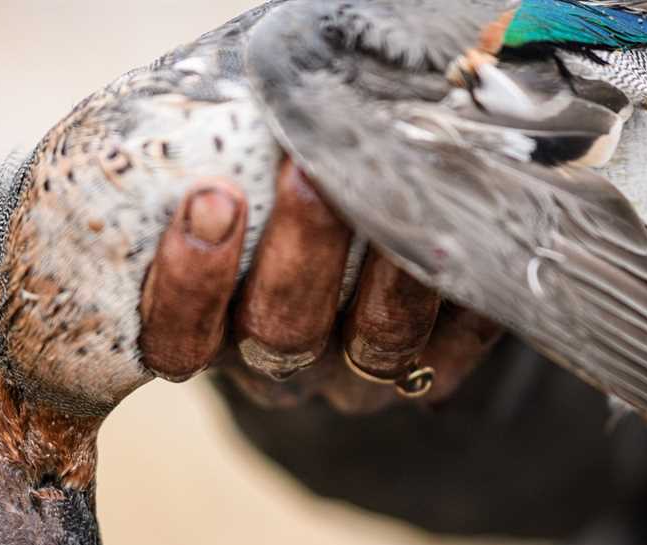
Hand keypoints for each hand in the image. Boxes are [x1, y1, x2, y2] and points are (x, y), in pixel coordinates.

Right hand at [139, 159, 502, 412]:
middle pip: (282, 333)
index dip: (189, 281)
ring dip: (387, 274)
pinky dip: (462, 294)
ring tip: (401, 194)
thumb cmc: (267, 193)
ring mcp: (359, 372)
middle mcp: (281, 361)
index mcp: (211, 330)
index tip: (210, 198)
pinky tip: (469, 233)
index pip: (177, 336)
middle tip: (304, 173)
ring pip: (373, 343)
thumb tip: (253, 68)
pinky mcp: (433, 371)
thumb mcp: (232, 174)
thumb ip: (224, 145)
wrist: (357, 241)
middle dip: (297, 253)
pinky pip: (453, 345)